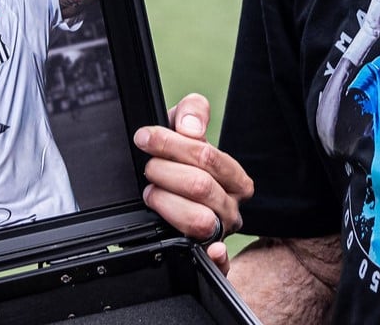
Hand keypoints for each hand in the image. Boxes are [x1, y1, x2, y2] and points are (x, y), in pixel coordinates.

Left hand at [136, 94, 252, 273]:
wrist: (179, 202)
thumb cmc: (184, 165)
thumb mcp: (186, 131)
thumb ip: (192, 113)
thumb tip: (190, 129)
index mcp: (235, 178)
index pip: (207, 156)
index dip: (170, 143)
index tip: (144, 138)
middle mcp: (231, 207)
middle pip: (199, 186)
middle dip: (165, 172)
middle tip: (148, 168)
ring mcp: (221, 234)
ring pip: (199, 219)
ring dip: (167, 203)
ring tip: (151, 193)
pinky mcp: (210, 260)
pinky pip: (221, 265)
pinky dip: (216, 257)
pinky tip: (209, 250)